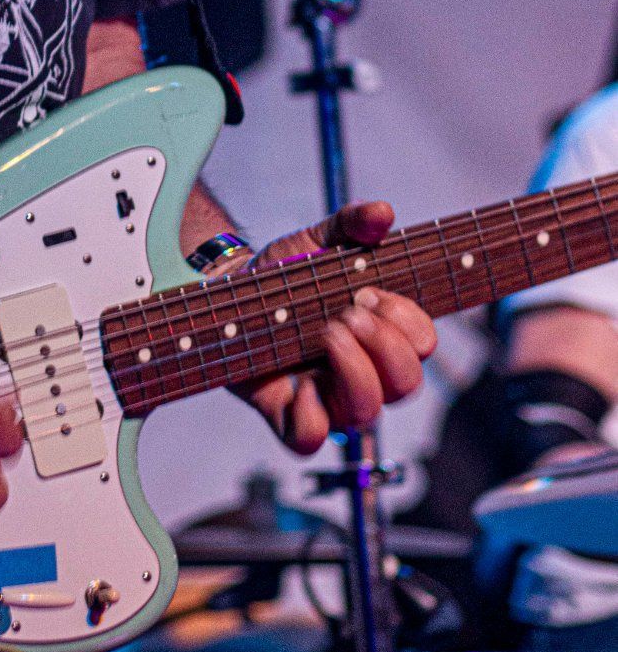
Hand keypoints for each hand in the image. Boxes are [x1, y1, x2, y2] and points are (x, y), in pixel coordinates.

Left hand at [236, 201, 436, 454]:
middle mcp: (362, 371)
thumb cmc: (285, 274)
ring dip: (355, 371)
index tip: (370, 292)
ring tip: (327, 331)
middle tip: (349, 312)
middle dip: (385, 345)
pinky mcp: (287, 414)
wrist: (229, 291)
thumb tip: (382, 212)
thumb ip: (351, 224)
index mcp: (379, 334)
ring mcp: (327, 397)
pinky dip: (311, 418)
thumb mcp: (317, 241)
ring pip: (366, 414)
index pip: (421, 343)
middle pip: (406, 384)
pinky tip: (300, 383)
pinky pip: (309, 439)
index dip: (407, 321)